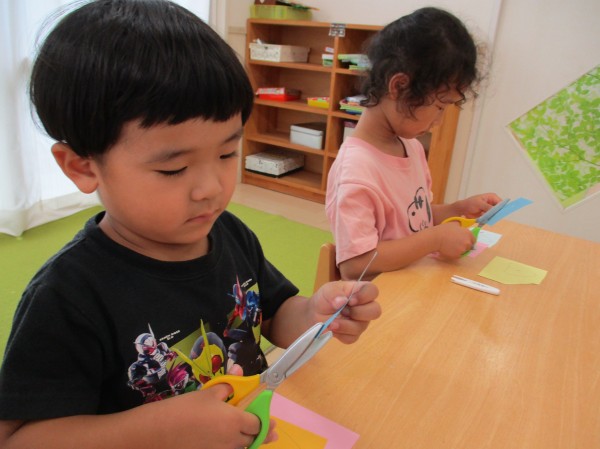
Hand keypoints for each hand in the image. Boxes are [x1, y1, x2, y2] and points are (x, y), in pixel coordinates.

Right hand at [155, 383, 276, 447]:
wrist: (157, 433)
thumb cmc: (185, 409)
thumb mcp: (208, 393)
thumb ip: (227, 385)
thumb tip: (238, 371)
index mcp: (236, 421)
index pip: (258, 423)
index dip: (263, 420)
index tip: (269, 419)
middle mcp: (232, 440)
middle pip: (253, 439)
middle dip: (259, 434)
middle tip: (268, 430)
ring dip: (246, 443)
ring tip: (250, 437)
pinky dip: (232, 448)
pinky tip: (228, 442)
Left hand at [312, 281, 380, 343]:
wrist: (315, 314)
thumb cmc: (325, 298)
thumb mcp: (327, 290)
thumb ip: (334, 293)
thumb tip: (342, 301)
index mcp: (361, 291)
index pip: (373, 291)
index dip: (364, 296)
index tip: (350, 300)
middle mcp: (365, 307)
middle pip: (375, 311)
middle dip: (357, 312)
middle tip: (342, 311)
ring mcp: (361, 322)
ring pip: (361, 327)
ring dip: (344, 325)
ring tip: (331, 322)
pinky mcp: (353, 335)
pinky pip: (351, 337)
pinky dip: (340, 334)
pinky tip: (332, 328)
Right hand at [436, 222, 475, 258]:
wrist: (436, 238)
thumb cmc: (444, 229)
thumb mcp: (454, 224)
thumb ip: (460, 226)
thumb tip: (461, 227)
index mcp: (468, 233)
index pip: (473, 240)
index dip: (469, 240)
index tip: (463, 240)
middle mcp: (467, 242)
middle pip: (469, 246)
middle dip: (464, 245)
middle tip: (456, 244)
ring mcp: (463, 249)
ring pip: (463, 251)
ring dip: (459, 250)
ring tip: (451, 247)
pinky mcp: (457, 255)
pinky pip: (458, 256)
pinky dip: (454, 254)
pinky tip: (448, 250)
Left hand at [458, 193, 502, 217]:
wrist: (462, 209)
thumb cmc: (470, 203)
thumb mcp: (479, 204)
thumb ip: (488, 207)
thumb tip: (495, 210)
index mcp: (492, 197)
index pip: (501, 203)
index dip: (501, 208)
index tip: (499, 214)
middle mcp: (492, 203)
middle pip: (499, 210)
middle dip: (496, 214)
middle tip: (492, 217)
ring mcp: (490, 209)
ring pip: (495, 215)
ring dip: (491, 218)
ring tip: (486, 218)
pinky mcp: (487, 215)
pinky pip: (490, 218)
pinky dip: (488, 220)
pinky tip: (483, 220)